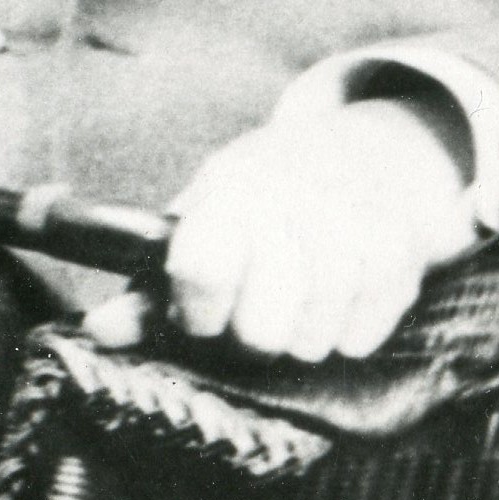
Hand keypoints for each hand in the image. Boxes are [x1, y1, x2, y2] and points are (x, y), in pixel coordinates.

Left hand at [163, 94, 478, 362]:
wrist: (359, 158)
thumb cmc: (256, 208)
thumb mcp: (197, 229)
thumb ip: (148, 289)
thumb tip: (97, 331)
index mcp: (230, 194)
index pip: (202, 270)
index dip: (196, 311)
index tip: (197, 312)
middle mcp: (294, 204)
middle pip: (262, 330)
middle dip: (248, 338)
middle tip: (247, 318)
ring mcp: (355, 228)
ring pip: (314, 341)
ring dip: (297, 339)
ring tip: (290, 312)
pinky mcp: (401, 255)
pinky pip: (361, 337)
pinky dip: (343, 336)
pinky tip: (332, 309)